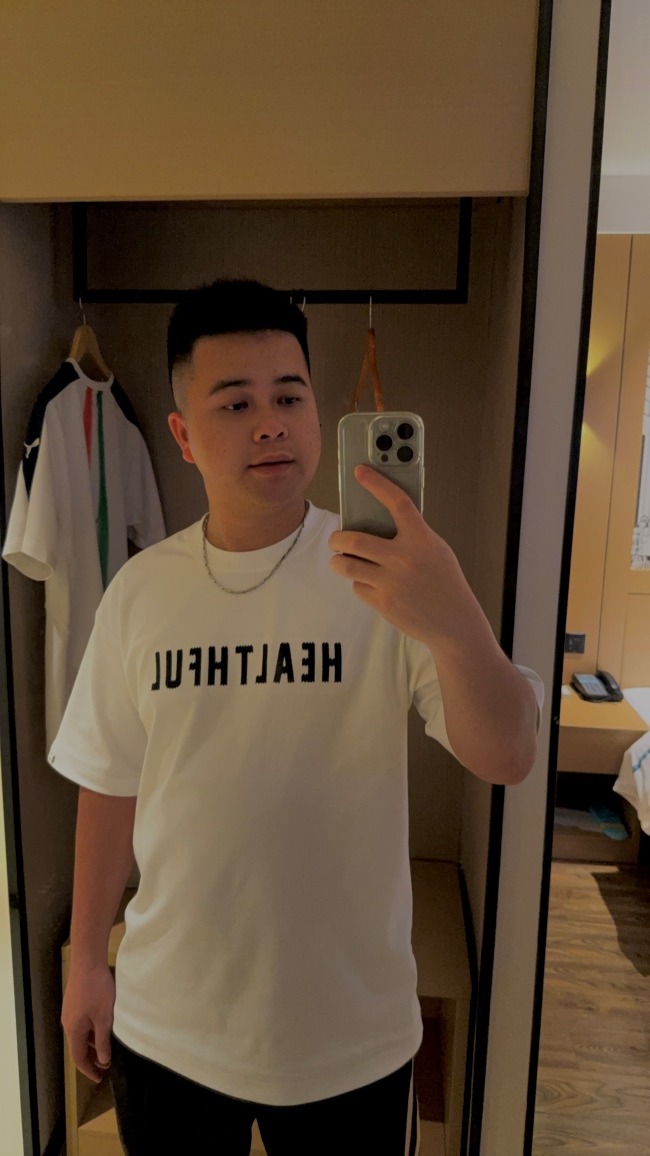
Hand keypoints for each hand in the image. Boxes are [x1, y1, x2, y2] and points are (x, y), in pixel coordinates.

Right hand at [61, 962, 115, 1082]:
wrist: (88, 961)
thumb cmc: (97, 990)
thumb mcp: (104, 1018)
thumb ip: (103, 1041)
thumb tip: (103, 1060)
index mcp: (74, 1031)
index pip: (79, 1058)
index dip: (89, 1070)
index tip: (100, 1078)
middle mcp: (68, 1023)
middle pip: (78, 1047)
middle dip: (91, 1058)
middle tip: (105, 1066)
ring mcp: (70, 1012)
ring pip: (81, 1035)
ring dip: (92, 1044)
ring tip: (106, 1049)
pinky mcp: (74, 1002)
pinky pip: (82, 1024)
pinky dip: (91, 1031)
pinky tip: (102, 1028)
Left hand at [328, 464, 475, 646]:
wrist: (455, 623)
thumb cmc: (445, 582)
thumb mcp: (436, 550)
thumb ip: (412, 535)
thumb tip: (379, 522)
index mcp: (422, 539)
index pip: (397, 503)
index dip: (377, 484)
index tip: (360, 472)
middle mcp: (404, 558)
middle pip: (354, 539)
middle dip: (338, 538)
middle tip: (337, 539)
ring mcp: (392, 582)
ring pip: (346, 565)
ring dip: (338, 561)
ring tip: (340, 559)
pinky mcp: (383, 603)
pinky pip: (357, 587)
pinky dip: (359, 584)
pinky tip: (371, 584)